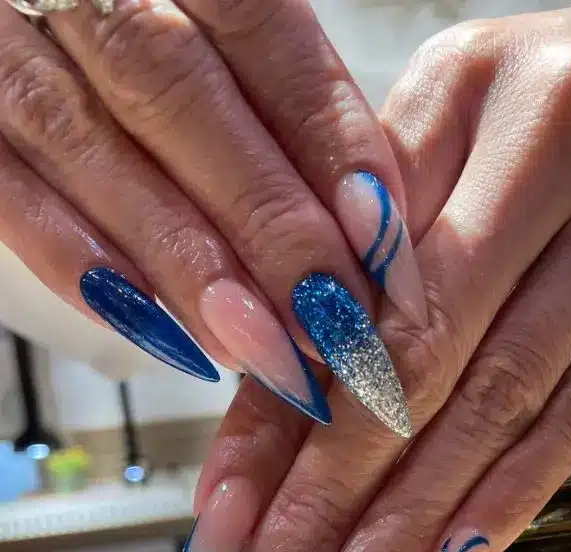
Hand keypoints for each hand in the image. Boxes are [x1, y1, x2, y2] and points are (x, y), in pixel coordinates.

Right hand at [0, 0, 423, 427]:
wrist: (24, 6)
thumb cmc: (144, 44)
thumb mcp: (212, 37)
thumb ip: (275, 103)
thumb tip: (366, 226)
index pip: (261, 28)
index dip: (327, 138)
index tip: (382, 240)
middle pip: (179, 93)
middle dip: (268, 221)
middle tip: (332, 322)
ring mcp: (0, 46)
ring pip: (89, 144)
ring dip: (186, 260)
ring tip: (263, 348)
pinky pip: (8, 191)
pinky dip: (84, 264)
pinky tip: (163, 334)